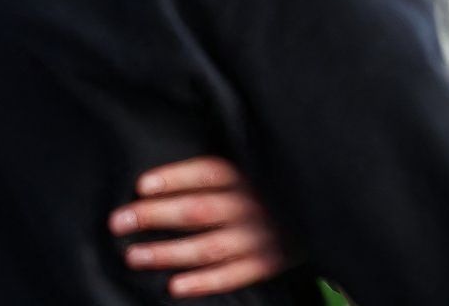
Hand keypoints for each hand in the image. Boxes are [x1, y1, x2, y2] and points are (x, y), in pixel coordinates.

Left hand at [107, 156, 291, 297]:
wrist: (329, 207)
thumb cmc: (280, 184)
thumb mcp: (262, 162)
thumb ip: (227, 166)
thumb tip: (169, 173)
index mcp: (252, 174)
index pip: (207, 173)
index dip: (174, 178)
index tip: (141, 186)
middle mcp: (255, 205)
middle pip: (198, 210)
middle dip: (155, 216)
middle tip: (119, 222)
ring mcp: (262, 237)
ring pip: (208, 247)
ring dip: (168, 253)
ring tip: (134, 256)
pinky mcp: (270, 262)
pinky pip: (233, 276)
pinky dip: (203, 283)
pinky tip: (174, 287)